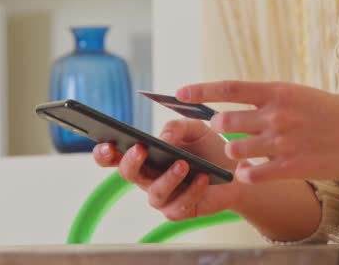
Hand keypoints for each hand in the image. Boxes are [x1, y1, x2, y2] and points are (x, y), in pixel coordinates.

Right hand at [92, 119, 244, 220]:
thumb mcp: (194, 129)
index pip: (114, 156)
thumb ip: (177, 127)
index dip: (104, 152)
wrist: (234, 169)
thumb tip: (163, 138)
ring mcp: (162, 197)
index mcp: (143, 156)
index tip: (106, 143)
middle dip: (130, 162)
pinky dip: (193, 190)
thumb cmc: (208, 148)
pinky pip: (181, 204)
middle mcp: (147, 178)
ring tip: (182, 164)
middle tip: (140, 149)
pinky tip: (203, 177)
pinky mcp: (180, 211)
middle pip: (128, 174)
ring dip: (168, 178)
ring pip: (155, 193)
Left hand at [177, 80, 338, 184]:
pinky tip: (252, 172)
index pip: (229, 88)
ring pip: (236, 150)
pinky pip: (253, 173)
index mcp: (278, 91)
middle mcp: (276, 114)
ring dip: (234, 154)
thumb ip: (271, 100)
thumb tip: (239, 103)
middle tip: (224, 132)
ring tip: (244, 154)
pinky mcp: (291, 166)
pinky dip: (247, 174)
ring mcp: (283, 141)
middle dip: (219, 129)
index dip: (200, 90)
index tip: (179, 93)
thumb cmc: (335, 113)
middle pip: (226, 122)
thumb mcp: (301, 95)